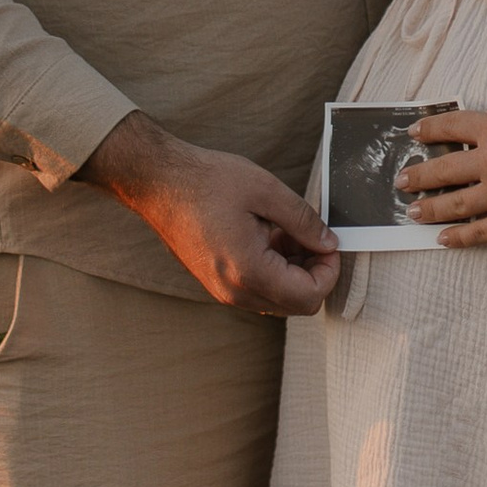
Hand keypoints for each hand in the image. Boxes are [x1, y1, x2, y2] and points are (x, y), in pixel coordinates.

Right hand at [81, 111, 340, 315]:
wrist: (158, 182)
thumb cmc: (206, 182)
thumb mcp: (267, 191)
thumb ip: (304, 221)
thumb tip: (328, 243)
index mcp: (249, 271)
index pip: (309, 296)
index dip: (329, 271)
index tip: (328, 242)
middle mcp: (234, 291)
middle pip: (296, 304)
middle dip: (312, 271)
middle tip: (309, 234)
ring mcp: (222, 290)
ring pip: (277, 299)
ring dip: (292, 270)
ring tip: (284, 229)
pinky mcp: (215, 282)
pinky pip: (257, 289)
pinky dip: (272, 269)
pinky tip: (266, 235)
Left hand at [395, 103, 486, 246]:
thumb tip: (476, 126)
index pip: (449, 127)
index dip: (427, 130)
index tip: (412, 134)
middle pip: (442, 170)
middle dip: (417, 177)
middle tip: (401, 182)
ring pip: (453, 205)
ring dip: (429, 209)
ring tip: (412, 212)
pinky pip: (480, 233)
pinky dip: (458, 238)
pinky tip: (443, 238)